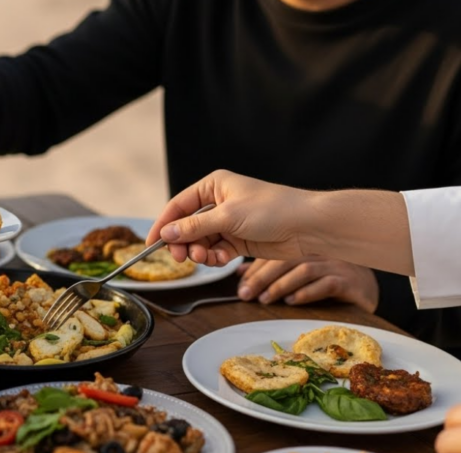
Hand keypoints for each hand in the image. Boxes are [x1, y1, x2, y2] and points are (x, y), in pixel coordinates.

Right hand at [148, 170, 314, 265]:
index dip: (163, 224)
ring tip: (204, 258)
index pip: (179, 205)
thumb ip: (194, 227)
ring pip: (201, 241)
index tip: (151, 244)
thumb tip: (167, 233)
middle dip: (183, 242)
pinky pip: (216, 250)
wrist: (308, 227)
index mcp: (214, 186)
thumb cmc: (273, 209)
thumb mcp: (228, 217)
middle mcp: (219, 202)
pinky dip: (215, 257)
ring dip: (199, 252)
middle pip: (187, 226)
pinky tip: (222, 259)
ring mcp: (229, 222)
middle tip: (180, 257)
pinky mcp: (239, 240)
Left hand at [237, 257, 378, 311]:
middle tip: (246, 295)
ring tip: (265, 300)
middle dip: (262, 278)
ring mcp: (337, 264)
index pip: (275, 252)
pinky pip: (326, 284)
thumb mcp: (297, 273)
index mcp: (305, 245)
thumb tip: (240, 273)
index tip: (240, 285)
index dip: (255, 268)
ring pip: (304, 270)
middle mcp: (320, 251)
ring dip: (281, 285)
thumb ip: (270, 271)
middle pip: (286, 259)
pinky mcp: (350, 281)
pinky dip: (307, 293)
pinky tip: (292, 301)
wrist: (368, 290)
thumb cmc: (328, 279)